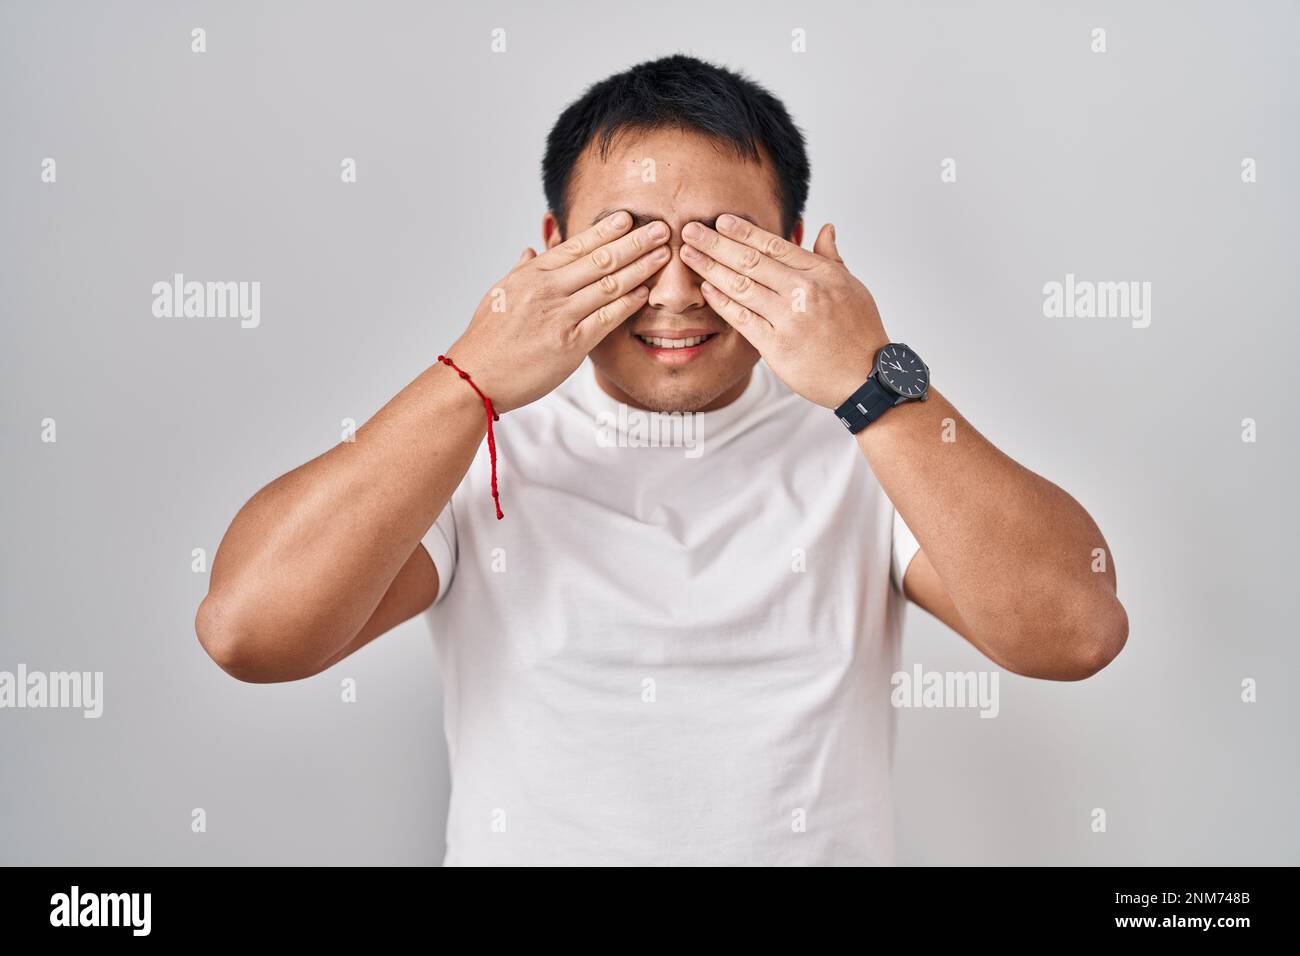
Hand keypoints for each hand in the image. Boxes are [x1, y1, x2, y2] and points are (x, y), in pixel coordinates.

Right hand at [445, 211, 670, 412]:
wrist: (475, 377)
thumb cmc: (487, 339)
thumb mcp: (500, 294)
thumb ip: (521, 271)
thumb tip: (531, 250)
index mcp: (532, 275)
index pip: (577, 245)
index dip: (606, 230)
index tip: (629, 218)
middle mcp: (548, 290)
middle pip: (600, 259)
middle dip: (635, 242)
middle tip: (661, 228)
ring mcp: (561, 315)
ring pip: (609, 284)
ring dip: (640, 267)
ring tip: (663, 254)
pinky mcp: (571, 343)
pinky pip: (607, 318)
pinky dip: (628, 303)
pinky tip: (645, 292)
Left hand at [680, 216, 888, 408]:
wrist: (866, 377)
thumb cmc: (860, 333)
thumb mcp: (852, 287)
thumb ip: (832, 258)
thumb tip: (825, 228)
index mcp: (821, 273)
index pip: (774, 245)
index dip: (743, 232)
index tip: (720, 221)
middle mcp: (804, 292)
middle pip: (751, 261)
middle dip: (716, 243)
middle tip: (690, 230)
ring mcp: (789, 319)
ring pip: (741, 286)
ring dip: (710, 268)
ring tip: (688, 255)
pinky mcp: (776, 346)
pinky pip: (741, 318)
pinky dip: (721, 302)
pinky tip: (705, 288)